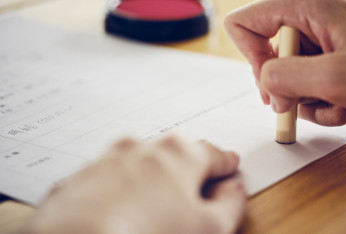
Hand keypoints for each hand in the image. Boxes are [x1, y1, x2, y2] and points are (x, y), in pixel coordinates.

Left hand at [19, 137, 246, 233]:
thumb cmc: (146, 233)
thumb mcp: (209, 228)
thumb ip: (231, 205)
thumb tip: (235, 191)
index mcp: (181, 153)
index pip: (214, 154)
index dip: (226, 165)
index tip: (230, 168)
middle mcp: (145, 148)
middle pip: (177, 154)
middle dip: (188, 169)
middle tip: (192, 192)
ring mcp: (110, 160)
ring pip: (141, 164)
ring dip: (151, 179)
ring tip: (152, 209)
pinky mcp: (83, 177)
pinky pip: (110, 179)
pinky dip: (120, 191)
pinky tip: (121, 214)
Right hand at [225, 0, 345, 123]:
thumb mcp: (334, 78)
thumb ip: (284, 78)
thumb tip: (264, 84)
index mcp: (307, 4)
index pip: (245, 23)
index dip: (252, 58)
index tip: (275, 86)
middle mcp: (314, 17)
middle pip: (271, 58)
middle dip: (292, 90)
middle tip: (317, 101)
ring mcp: (328, 40)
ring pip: (295, 81)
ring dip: (318, 104)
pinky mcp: (340, 60)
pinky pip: (317, 90)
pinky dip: (335, 105)